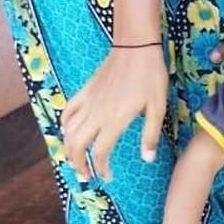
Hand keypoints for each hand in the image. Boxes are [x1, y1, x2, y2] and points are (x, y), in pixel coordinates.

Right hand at [61, 47, 167, 180]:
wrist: (135, 46)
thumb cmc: (151, 76)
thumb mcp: (158, 108)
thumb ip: (151, 135)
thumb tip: (147, 159)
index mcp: (115, 120)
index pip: (100, 152)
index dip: (101, 168)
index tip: (107, 177)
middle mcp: (97, 113)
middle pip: (76, 145)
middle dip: (77, 163)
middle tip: (85, 175)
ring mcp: (88, 101)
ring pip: (68, 130)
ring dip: (68, 147)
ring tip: (75, 159)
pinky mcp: (85, 90)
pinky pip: (68, 111)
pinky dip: (65, 124)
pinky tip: (69, 131)